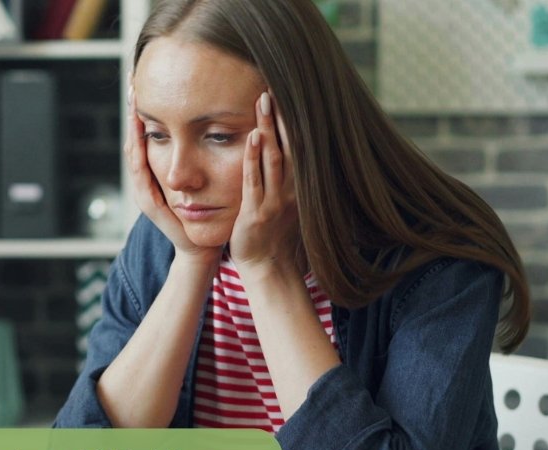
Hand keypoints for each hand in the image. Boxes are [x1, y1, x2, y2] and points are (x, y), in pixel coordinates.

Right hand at [124, 81, 220, 268]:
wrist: (200, 245)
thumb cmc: (206, 211)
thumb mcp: (202, 176)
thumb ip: (201, 154)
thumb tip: (213, 122)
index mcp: (157, 172)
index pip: (147, 134)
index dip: (144, 110)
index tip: (143, 83)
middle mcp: (145, 179)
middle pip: (134, 138)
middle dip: (132, 111)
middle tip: (131, 83)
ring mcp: (144, 190)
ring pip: (133, 152)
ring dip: (132, 127)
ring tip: (133, 102)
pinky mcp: (149, 201)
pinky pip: (140, 171)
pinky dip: (138, 152)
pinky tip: (138, 134)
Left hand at [231, 91, 300, 277]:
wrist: (267, 266)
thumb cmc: (271, 232)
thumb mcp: (283, 199)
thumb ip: (284, 174)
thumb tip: (283, 146)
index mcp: (297, 184)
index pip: (296, 144)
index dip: (292, 119)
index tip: (286, 93)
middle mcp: (291, 189)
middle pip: (288, 145)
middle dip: (281, 116)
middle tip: (274, 85)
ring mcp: (275, 201)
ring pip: (273, 158)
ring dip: (268, 129)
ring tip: (263, 101)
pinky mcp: (257, 212)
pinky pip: (255, 181)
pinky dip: (253, 158)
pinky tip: (250, 137)